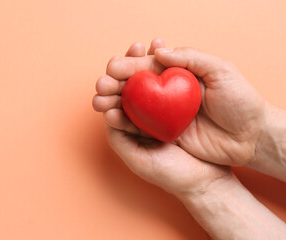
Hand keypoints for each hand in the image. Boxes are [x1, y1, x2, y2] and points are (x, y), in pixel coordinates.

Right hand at [94, 38, 265, 166]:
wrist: (249, 137)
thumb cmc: (240, 101)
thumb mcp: (221, 71)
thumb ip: (191, 57)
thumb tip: (160, 51)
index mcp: (177, 75)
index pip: (147, 66)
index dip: (129, 65)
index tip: (114, 66)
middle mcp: (166, 93)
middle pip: (134, 85)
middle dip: (114, 82)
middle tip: (102, 84)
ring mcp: (163, 113)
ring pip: (131, 104)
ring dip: (113, 100)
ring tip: (99, 99)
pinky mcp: (163, 132)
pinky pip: (138, 126)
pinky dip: (123, 120)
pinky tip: (110, 115)